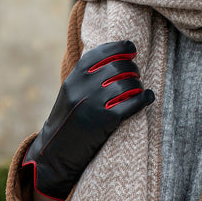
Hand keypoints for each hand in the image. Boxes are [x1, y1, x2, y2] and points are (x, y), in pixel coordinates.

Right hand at [23, 40, 154, 200]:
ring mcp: (94, 104)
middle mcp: (83, 87)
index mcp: (74, 77)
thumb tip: (116, 56)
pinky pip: (132, 103)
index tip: (132, 49)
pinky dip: (144, 98)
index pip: (102, 52)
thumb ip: (88, 75)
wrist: (54, 153)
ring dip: (138, 86)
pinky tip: (147, 98)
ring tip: (138, 90)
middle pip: (119, 67)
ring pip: (128, 84)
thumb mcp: (70, 91)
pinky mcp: (105, 121)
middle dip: (132, 69)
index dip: (121, 47)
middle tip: (135, 76)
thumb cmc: (67, 119)